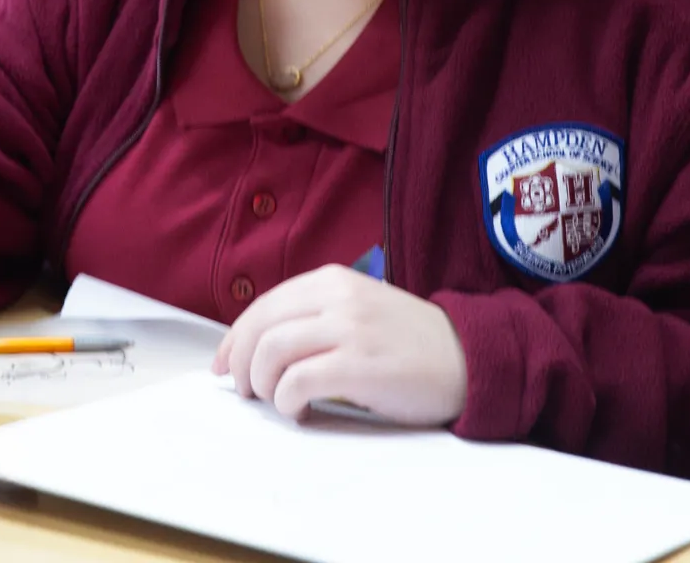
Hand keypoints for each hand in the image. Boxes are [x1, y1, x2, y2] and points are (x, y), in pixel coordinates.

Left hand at [212, 264, 467, 426]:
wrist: (467, 357)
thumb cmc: (408, 341)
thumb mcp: (358, 308)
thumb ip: (315, 316)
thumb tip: (256, 347)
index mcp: (332, 279)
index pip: (264, 304)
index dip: (234, 338)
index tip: (223, 364)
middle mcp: (337, 296)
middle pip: (260, 326)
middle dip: (240, 362)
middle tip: (246, 390)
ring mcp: (348, 329)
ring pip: (271, 351)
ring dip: (262, 383)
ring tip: (276, 401)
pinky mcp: (359, 365)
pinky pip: (297, 382)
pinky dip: (287, 401)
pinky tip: (301, 411)